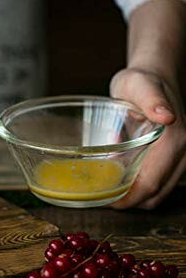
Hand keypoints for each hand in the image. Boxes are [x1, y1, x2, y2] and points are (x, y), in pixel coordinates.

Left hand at [109, 68, 185, 208]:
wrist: (155, 75)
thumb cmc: (142, 80)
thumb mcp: (139, 84)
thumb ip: (151, 99)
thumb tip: (166, 117)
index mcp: (174, 142)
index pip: (151, 185)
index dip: (127, 199)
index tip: (105, 201)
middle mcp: (181, 153)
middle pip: (154, 195)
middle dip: (128, 202)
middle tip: (100, 197)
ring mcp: (178, 158)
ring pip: (157, 192)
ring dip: (133, 197)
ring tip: (107, 189)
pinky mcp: (171, 158)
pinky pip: (156, 182)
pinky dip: (138, 187)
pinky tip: (119, 177)